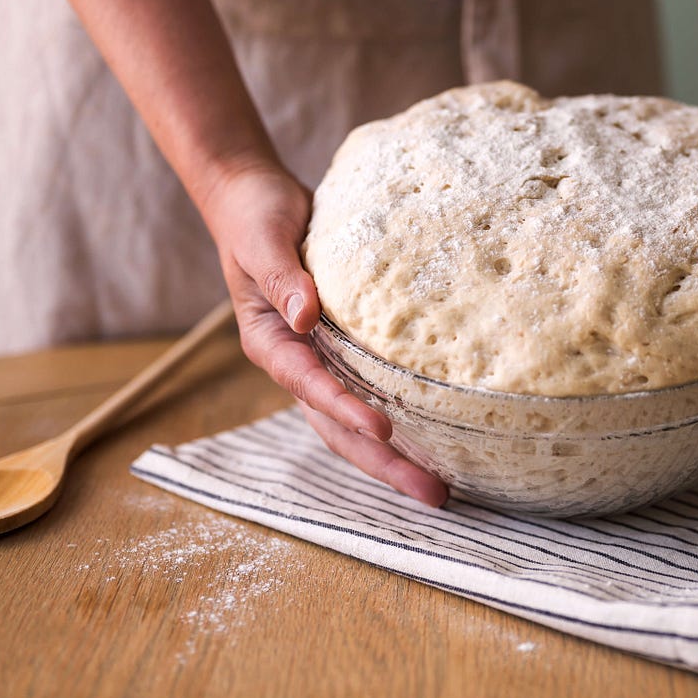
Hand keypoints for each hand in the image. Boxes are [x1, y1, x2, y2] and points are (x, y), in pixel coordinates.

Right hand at [200, 162, 448, 505]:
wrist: (254, 201)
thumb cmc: (255, 219)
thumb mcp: (262, 242)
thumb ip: (282, 278)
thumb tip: (305, 318)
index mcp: (271, 343)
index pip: (311, 386)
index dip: (345, 409)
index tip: (384, 429)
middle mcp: (298, 363)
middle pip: (339, 427)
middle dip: (384, 463)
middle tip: (433, 495)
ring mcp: (322, 360)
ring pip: (357, 422)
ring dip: (396, 456)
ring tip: (443, 489)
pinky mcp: (345, 348)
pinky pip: (373, 391)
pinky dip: (403, 419)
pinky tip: (440, 438)